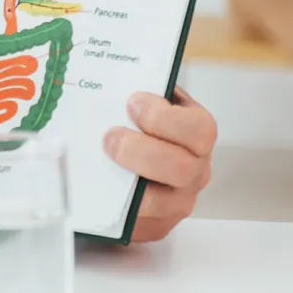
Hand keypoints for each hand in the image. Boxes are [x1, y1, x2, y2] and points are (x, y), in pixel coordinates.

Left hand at [105, 85, 216, 242]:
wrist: (123, 152)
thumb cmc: (135, 120)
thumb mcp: (140, 97)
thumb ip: (134, 84)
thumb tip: (104, 67)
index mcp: (196, 133)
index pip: (199, 129)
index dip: (166, 118)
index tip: (132, 102)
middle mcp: (194, 169)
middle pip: (183, 168)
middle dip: (143, 151)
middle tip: (110, 136)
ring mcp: (176, 201)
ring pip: (161, 202)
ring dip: (127, 183)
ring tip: (100, 163)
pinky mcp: (155, 226)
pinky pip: (138, 225)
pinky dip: (113, 208)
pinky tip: (92, 189)